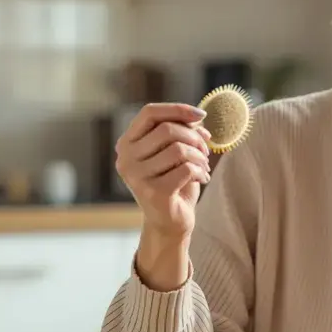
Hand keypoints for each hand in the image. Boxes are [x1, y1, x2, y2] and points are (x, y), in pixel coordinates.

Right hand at [115, 103, 212, 239]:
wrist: (170, 222)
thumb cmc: (173, 181)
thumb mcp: (174, 151)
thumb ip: (181, 130)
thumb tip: (198, 117)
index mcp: (127, 143)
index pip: (149, 112)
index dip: (177, 109)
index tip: (201, 115)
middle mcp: (126, 159)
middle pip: (167, 129)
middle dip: (194, 137)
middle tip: (206, 150)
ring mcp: (136, 177)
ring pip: (178, 149)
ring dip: (199, 156)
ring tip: (204, 165)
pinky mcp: (152, 193)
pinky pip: (186, 169)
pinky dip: (200, 171)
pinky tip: (202, 178)